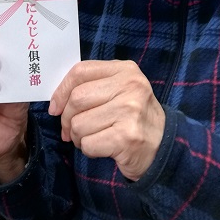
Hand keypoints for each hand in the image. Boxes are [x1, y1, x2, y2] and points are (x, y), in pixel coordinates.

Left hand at [48, 60, 164, 180]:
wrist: (163, 145)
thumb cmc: (133, 116)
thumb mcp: (120, 89)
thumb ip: (92, 85)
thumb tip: (56, 102)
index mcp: (125, 70)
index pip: (80, 71)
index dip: (62, 90)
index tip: (56, 107)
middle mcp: (130, 86)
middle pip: (77, 98)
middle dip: (67, 118)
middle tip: (71, 129)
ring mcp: (129, 111)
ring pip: (79, 124)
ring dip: (78, 137)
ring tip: (92, 137)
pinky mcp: (126, 137)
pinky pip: (88, 143)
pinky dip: (88, 149)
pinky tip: (102, 147)